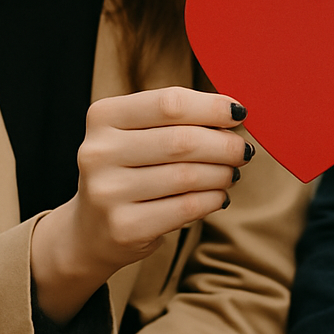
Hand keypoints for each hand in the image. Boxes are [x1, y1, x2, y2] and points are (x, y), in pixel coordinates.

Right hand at [31, 87, 250, 322]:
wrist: (90, 230)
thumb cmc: (129, 169)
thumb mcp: (138, 134)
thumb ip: (176, 119)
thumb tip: (233, 114)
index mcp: (102, 116)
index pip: (169, 103)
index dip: (211, 107)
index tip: (238, 113)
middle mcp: (98, 152)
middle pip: (182, 141)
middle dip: (224, 145)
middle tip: (244, 150)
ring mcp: (107, 192)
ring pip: (187, 176)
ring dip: (222, 173)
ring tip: (232, 173)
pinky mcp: (123, 227)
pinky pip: (186, 208)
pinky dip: (212, 199)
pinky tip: (219, 195)